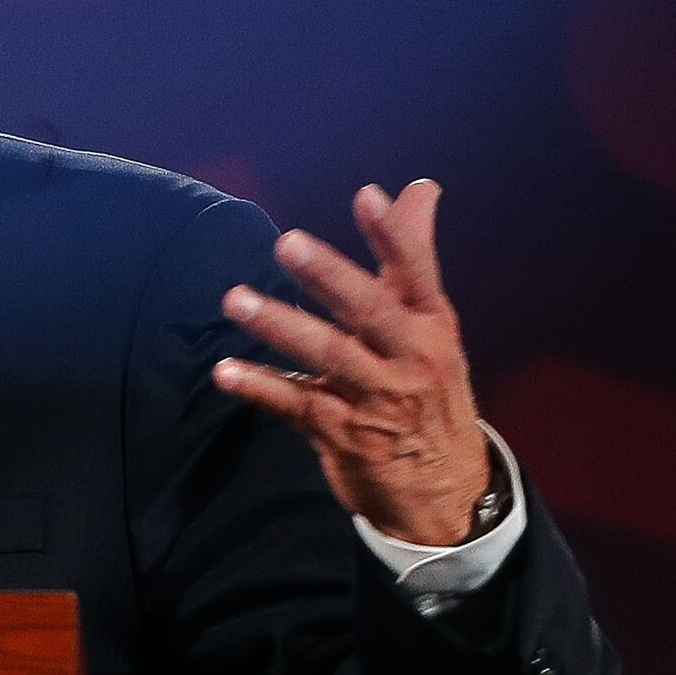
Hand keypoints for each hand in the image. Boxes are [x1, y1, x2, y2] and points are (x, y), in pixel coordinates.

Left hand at [211, 180, 490, 545]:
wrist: (449, 487)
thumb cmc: (429, 386)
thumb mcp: (431, 323)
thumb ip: (412, 255)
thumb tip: (420, 187)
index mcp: (433, 324)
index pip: (417, 272)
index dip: (393, 235)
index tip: (367, 196)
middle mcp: (413, 358)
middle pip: (370, 311)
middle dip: (329, 277)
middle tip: (287, 244)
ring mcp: (381, 399)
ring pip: (329, 356)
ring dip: (280, 326)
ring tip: (235, 300)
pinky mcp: (349, 437)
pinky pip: (298, 406)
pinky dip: (261, 387)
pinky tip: (226, 371)